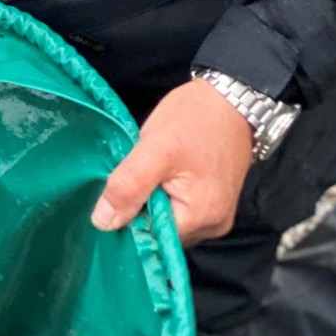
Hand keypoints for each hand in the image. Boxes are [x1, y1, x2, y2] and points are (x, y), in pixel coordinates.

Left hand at [91, 78, 252, 246]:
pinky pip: (182, 210)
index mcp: (200, 217)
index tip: (117, 196)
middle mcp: (213, 225)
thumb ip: (129, 186)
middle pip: (162, 232)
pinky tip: (164, 177)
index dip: (128, 220)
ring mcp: (217, 216)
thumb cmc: (195, 119)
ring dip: (154, 202)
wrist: (231, 98)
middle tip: (137, 176)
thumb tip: (104, 222)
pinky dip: (168, 197)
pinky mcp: (216, 203)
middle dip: (142, 210)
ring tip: (152, 174)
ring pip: (170, 221)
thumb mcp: (154, 148)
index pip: (151, 237)